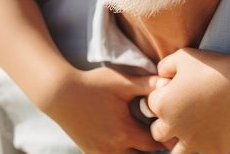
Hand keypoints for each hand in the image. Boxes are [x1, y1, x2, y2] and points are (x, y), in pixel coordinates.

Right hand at [43, 66, 161, 152]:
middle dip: (150, 145)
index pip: (155, 143)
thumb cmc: (93, 84)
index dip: (163, 135)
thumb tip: (169, 82)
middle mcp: (114, 148)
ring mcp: (100, 153)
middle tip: (156, 131)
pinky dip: (120, 152)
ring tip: (139, 135)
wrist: (60, 93)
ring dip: (135, 150)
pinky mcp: (90, 153)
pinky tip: (123, 140)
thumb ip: (147, 84)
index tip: (167, 125)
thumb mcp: (122, 81)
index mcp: (125, 132)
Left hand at [147, 48, 229, 153]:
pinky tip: (215, 138)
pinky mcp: (214, 148)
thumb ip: (164, 65)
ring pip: (177, 153)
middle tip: (182, 112)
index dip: (163, 96)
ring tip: (193, 133)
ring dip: (181, 144)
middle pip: (158, 133)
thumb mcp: (182, 56)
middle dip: (166, 124)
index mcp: (162, 106)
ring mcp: (194, 141)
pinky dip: (209, 149)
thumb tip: (161, 75)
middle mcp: (173, 127)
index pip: (151, 104)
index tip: (176, 89)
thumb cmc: (211, 67)